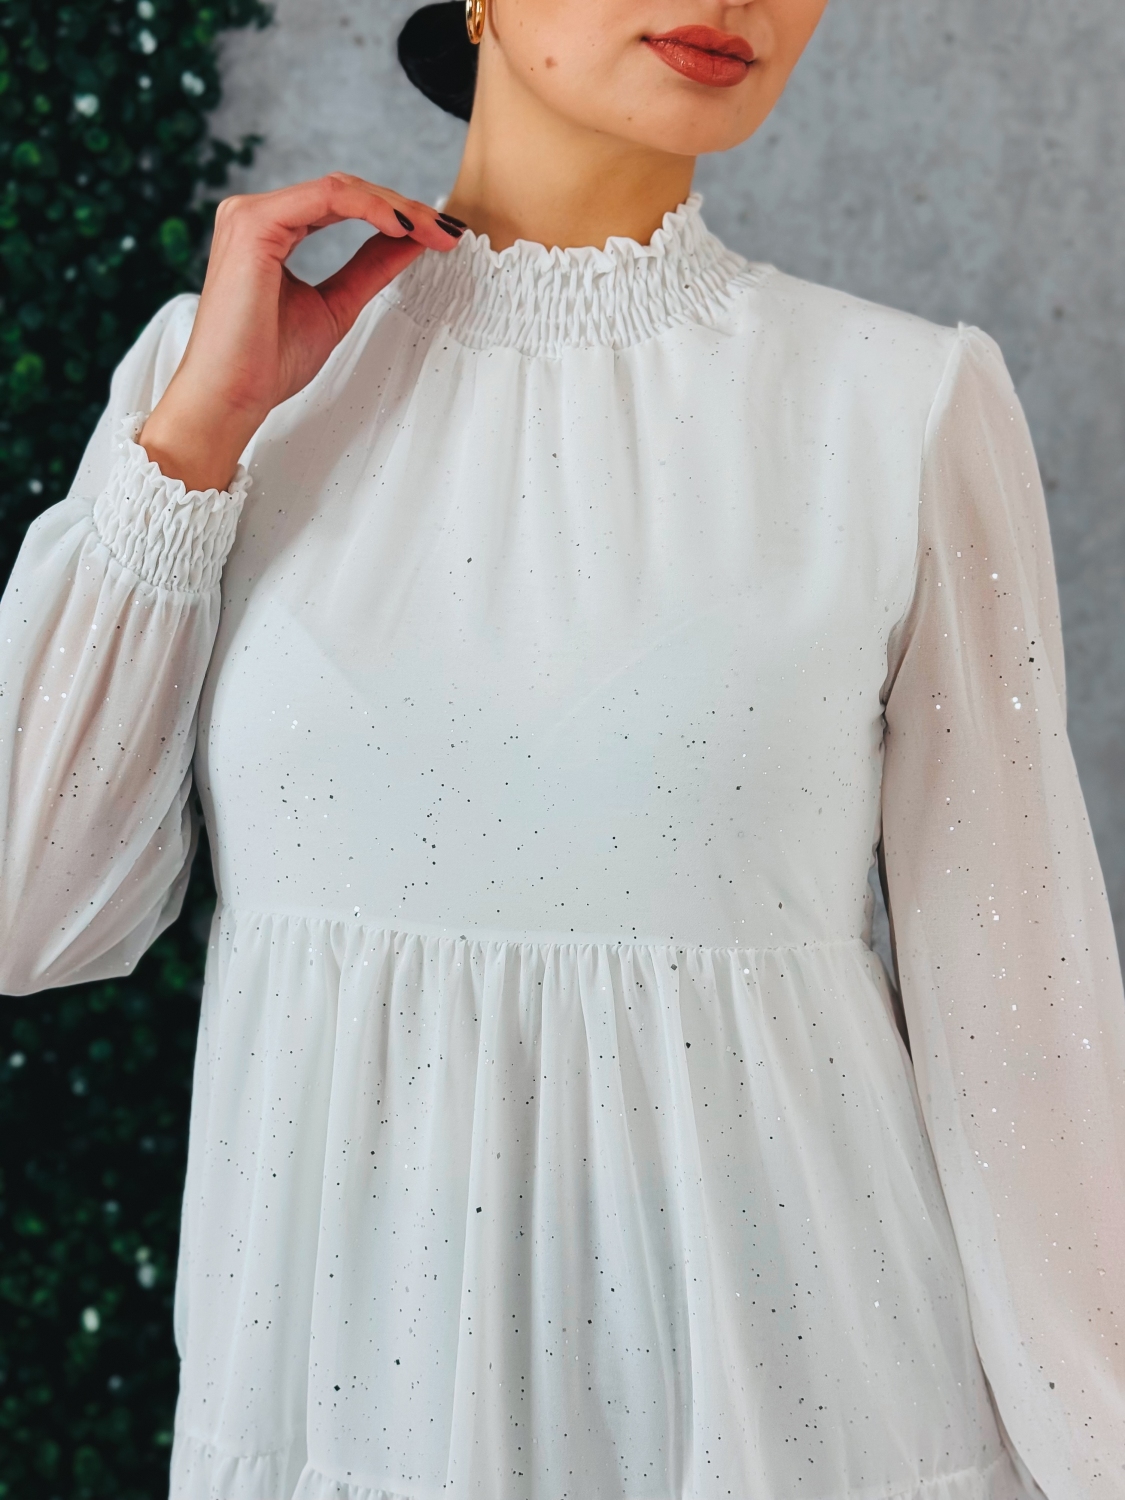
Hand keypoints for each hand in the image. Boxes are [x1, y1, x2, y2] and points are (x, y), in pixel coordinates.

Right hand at [139, 174, 465, 491]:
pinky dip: (369, 208)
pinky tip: (400, 228)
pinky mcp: (254, 224)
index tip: (441, 237)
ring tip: (433, 231)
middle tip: (450, 231)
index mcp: (272, 230)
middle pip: (347, 192)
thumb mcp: (337, 307)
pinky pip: (326, 198)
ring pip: (341, 189)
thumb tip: (411, 242)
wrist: (231, 397)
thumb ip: (369, 269)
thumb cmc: (267, 363)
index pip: (343, 205)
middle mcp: (257, 214)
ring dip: (395, 208)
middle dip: (405, 209)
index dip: (397, 216)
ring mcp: (251, 214)